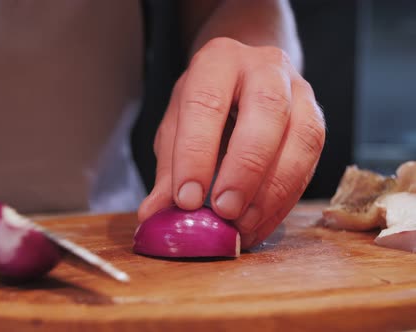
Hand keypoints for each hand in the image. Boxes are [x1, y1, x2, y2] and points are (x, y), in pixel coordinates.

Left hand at [138, 37, 324, 248]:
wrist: (245, 78)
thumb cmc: (204, 104)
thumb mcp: (177, 126)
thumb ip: (168, 169)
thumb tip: (153, 215)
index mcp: (218, 61)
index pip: (205, 103)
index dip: (196, 154)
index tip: (186, 200)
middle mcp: (265, 67)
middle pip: (266, 111)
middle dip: (245, 169)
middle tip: (224, 211)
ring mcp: (300, 90)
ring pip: (302, 138)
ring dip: (272, 191)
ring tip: (243, 226)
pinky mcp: (319, 120)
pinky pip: (312, 163)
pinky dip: (284, 201)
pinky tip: (259, 224)